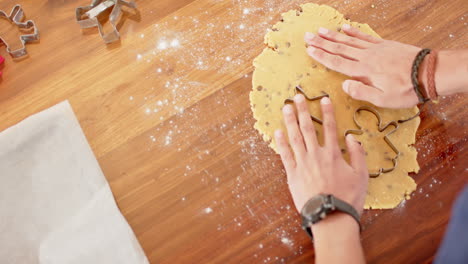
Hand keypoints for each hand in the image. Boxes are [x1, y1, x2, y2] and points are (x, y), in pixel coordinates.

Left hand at [275, 95, 367, 214]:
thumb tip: (350, 137)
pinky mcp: (293, 175)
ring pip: (295, 138)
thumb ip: (357, 154)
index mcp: (333, 154)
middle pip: (308, 128)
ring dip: (290, 121)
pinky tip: (278, 132)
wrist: (331, 216)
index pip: (330, 127)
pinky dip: (281, 143)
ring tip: (286, 107)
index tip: (324, 99)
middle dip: (303, 111)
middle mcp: (316, 155)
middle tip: (298, 97)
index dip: (327, 111)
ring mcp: (303, 164)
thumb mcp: (361, 175)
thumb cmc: (348, 198)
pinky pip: (285, 156)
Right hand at [304, 24, 422, 108]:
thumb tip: (344, 84)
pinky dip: (353, 32)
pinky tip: (346, 28)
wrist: (428, 72)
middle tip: (307, 37)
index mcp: (363, 71)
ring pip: (349, 41)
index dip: (322, 56)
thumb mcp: (383, 99)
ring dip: (333, 36)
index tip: (309, 50)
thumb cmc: (406, 90)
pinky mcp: (384, 45)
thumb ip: (361, 91)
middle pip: (339, 48)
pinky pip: (364, 37)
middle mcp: (366, 57)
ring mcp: (375, 49)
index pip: (337, 62)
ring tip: (320, 31)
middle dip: (322, 43)